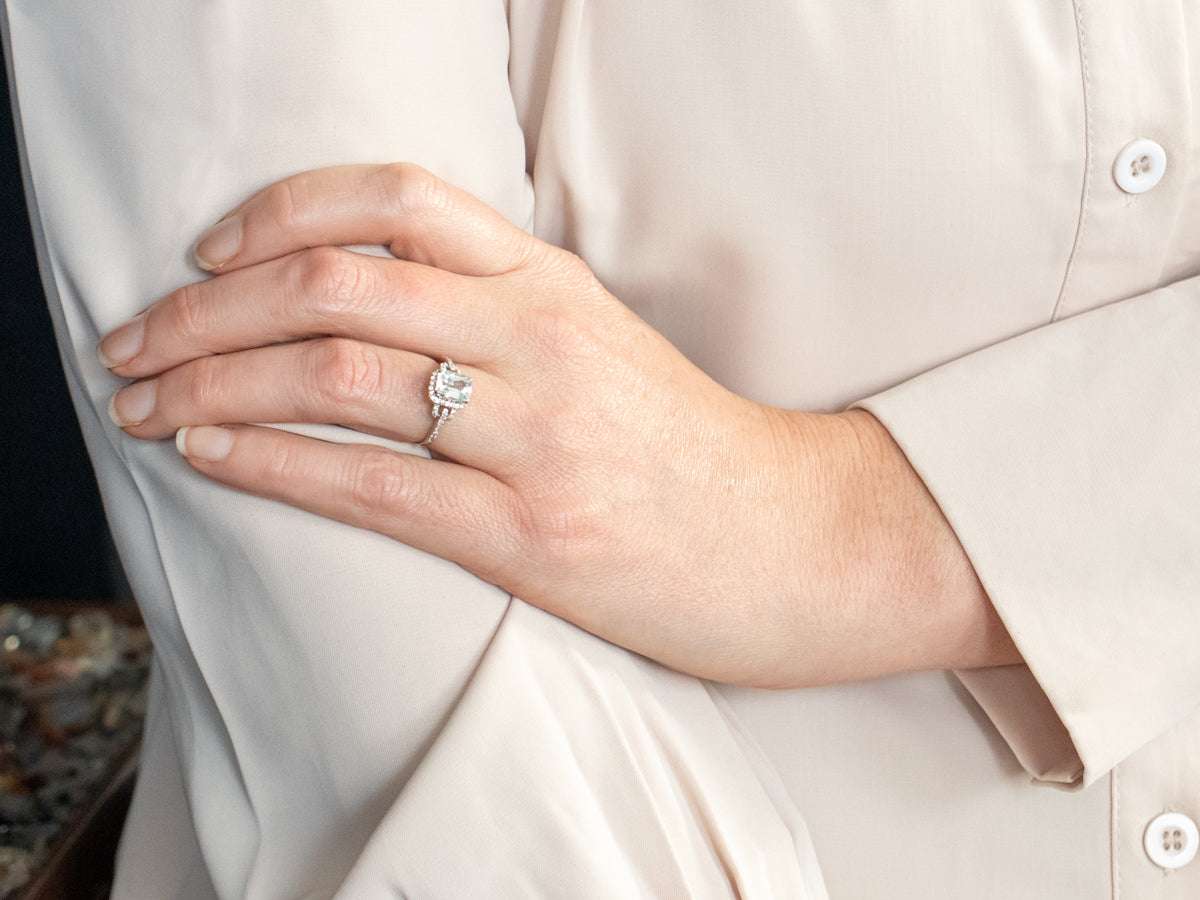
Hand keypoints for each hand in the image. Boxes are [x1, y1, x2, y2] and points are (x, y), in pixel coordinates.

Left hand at [100, 164, 1017, 686]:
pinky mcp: (532, 537)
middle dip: (204, 310)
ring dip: (211, 383)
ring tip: (141, 401)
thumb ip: (500, 312)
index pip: (394, 199)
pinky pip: (372, 484)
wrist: (798, 542)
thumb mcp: (601, 343)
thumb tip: (376, 306)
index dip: (279, 212)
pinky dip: (270, 463)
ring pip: (336, 373)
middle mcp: (540, 339)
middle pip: (334, 283)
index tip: (209, 251)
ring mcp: (537, 436)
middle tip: (133, 339)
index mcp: (553, 282)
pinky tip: (207, 457)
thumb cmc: (689, 451)